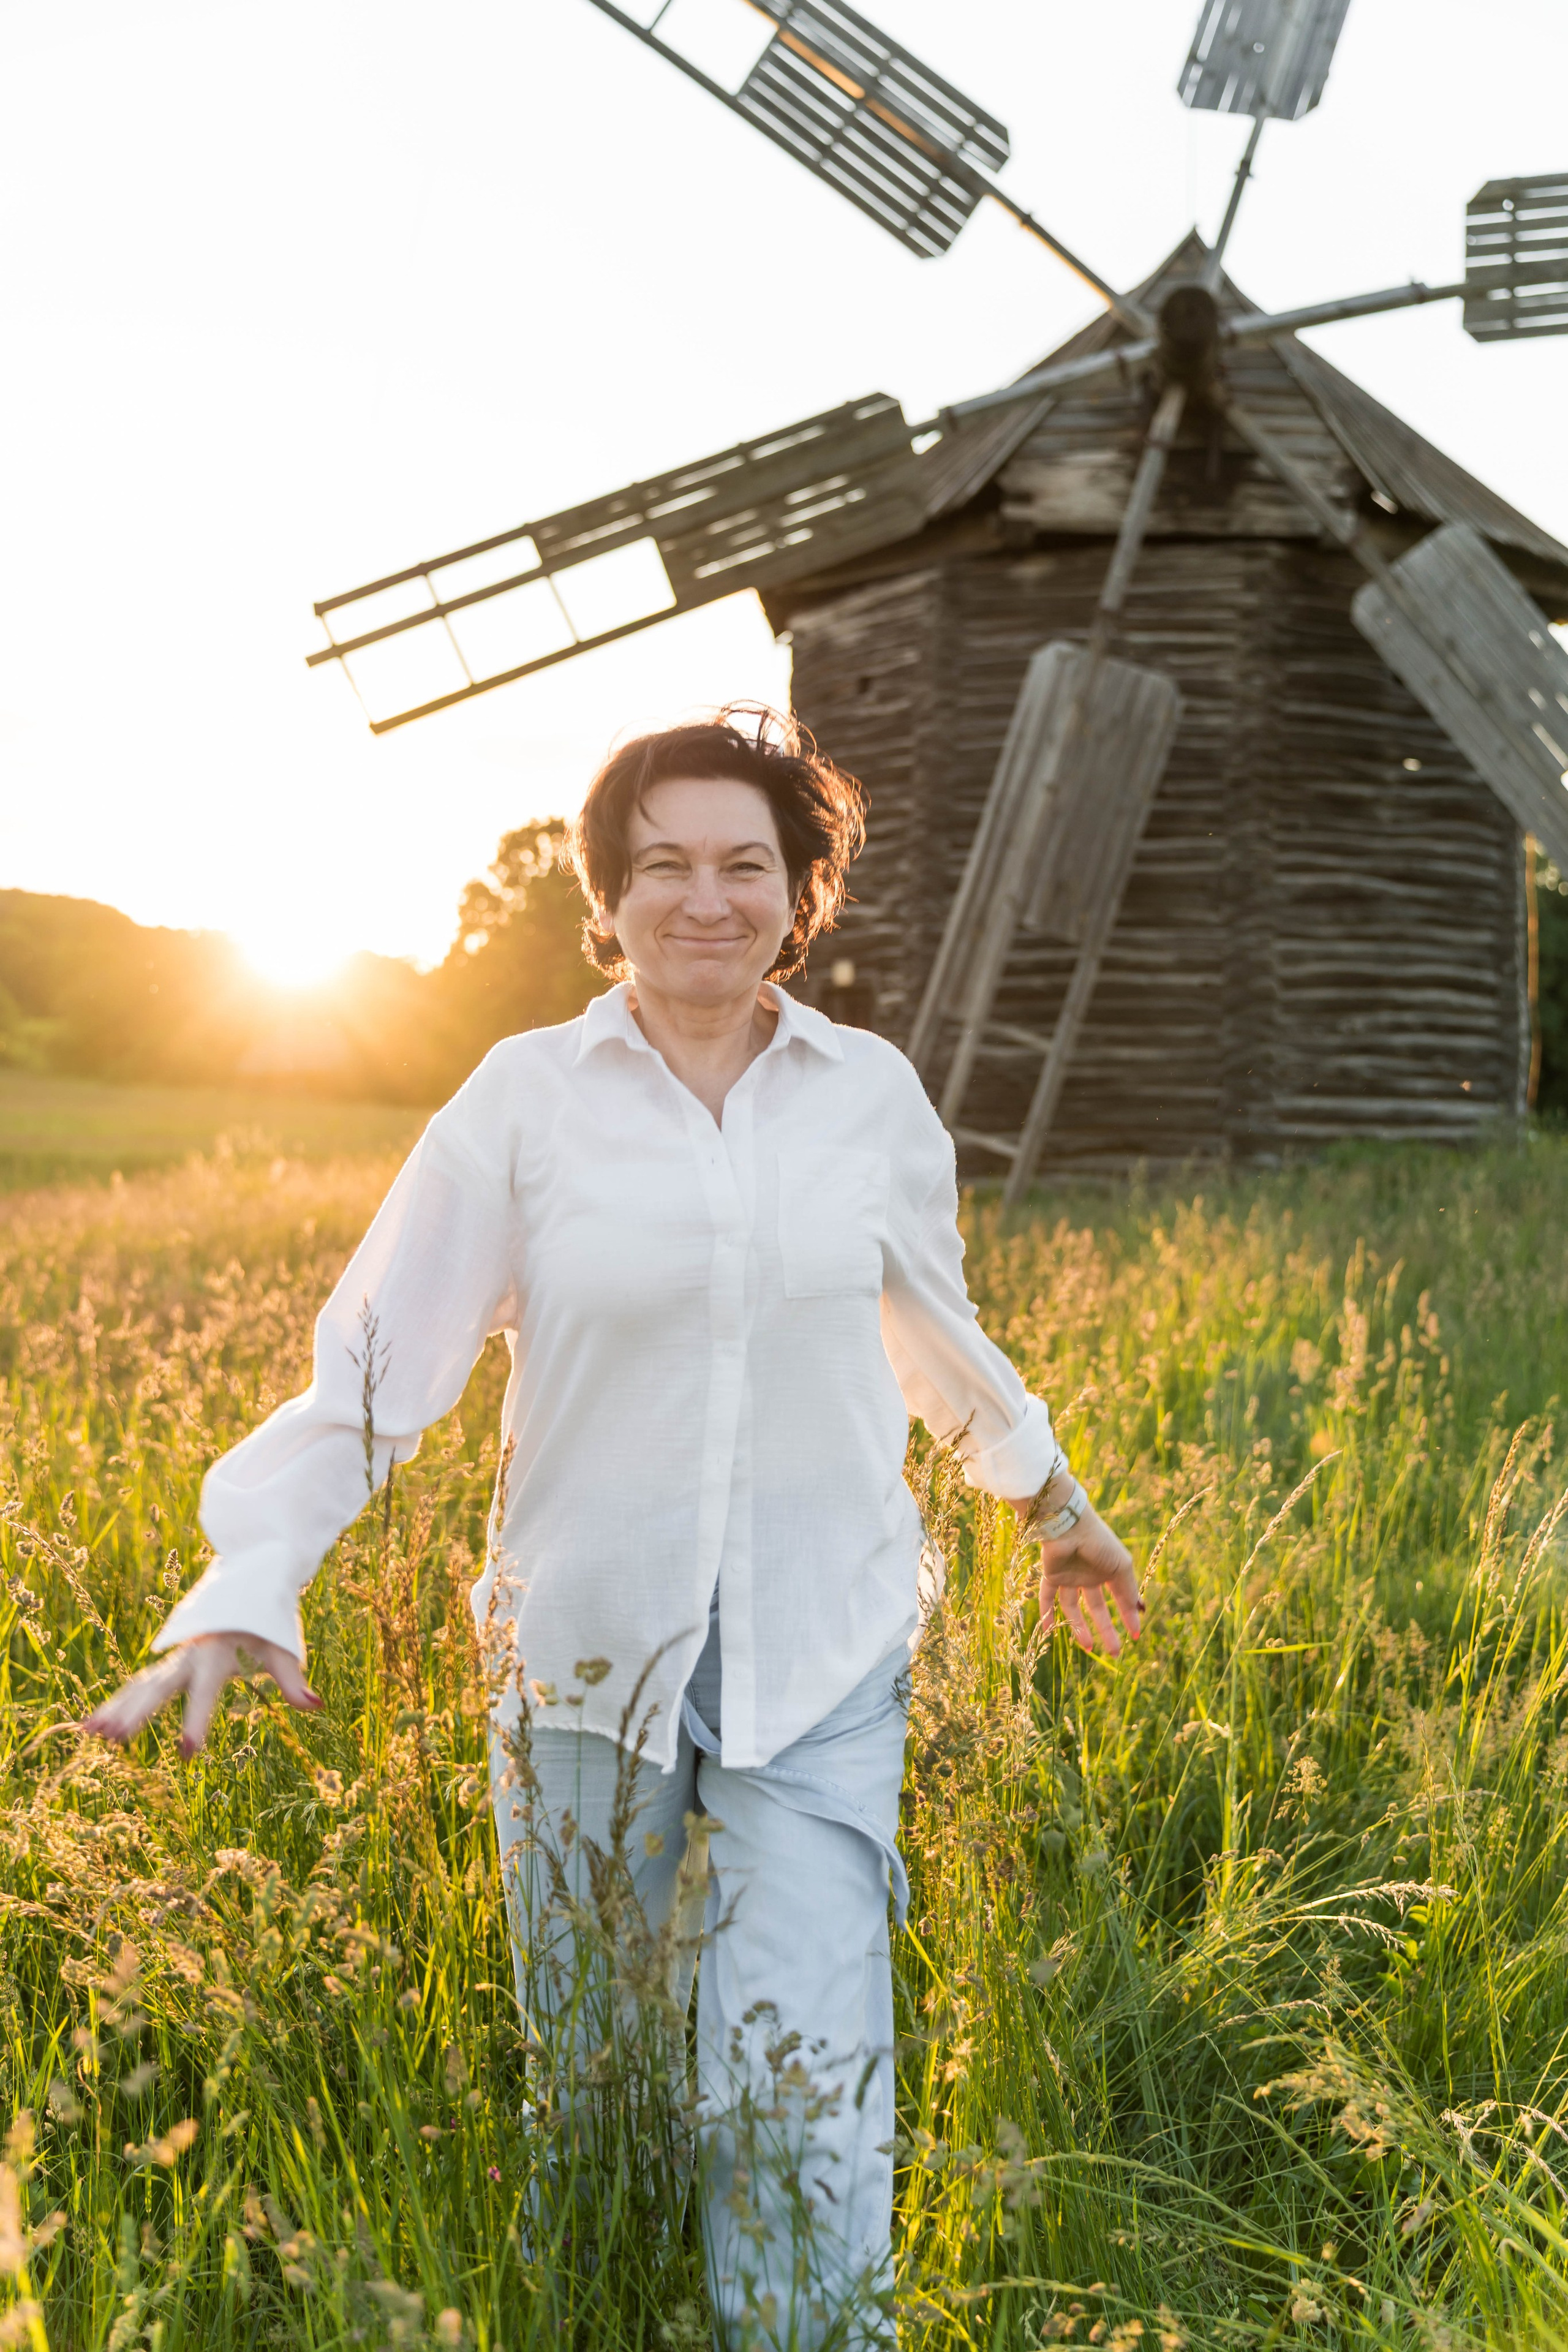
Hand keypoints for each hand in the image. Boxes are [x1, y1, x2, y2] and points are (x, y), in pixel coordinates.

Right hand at [82, 1633, 320, 1758]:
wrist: (250, 1576)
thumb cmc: (268, 1616)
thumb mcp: (283, 1645)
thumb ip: (293, 1679)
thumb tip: (316, 1706)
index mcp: (218, 1648)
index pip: (206, 1690)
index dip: (197, 1721)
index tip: (188, 1753)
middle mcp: (190, 1652)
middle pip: (160, 1685)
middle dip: (137, 1714)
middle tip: (114, 1740)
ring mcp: (177, 1657)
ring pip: (142, 1684)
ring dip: (117, 1708)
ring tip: (89, 1733)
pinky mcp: (172, 1663)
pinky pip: (141, 1684)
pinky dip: (119, 1702)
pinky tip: (93, 1724)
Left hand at [1008, 1494, 1141, 1657]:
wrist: (1069, 1525)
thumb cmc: (1099, 1543)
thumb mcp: (1121, 1568)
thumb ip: (1128, 1591)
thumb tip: (1139, 1613)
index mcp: (1108, 1570)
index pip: (1119, 1598)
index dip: (1128, 1616)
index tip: (1135, 1636)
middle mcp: (1089, 1575)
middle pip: (1097, 1608)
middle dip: (1106, 1629)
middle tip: (1114, 1652)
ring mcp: (1069, 1576)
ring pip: (1073, 1607)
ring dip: (1079, 1628)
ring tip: (1088, 1648)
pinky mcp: (1051, 1575)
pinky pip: (1046, 1598)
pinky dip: (1046, 1613)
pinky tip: (1049, 1631)